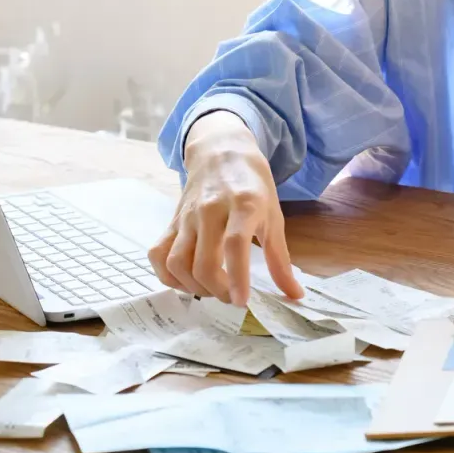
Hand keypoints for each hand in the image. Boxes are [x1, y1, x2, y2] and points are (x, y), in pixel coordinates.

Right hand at [148, 110, 306, 305]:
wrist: (222, 151)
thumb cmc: (253, 185)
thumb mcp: (274, 217)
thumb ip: (281, 260)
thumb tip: (295, 295)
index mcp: (243, 205)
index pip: (235, 244)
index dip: (237, 277)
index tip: (241, 301)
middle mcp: (211, 210)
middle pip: (203, 261)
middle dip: (217, 290)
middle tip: (231, 297)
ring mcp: (187, 216)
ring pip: (178, 262)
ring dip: (193, 286)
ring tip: (211, 289)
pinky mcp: (172, 220)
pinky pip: (158, 253)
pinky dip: (167, 275)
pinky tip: (186, 281)